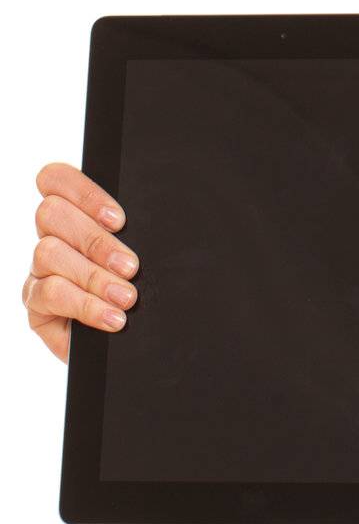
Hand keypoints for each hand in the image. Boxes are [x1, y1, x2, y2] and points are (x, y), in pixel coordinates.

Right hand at [24, 162, 139, 363]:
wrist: (136, 343)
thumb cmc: (143, 292)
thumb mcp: (144, 259)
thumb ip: (138, 237)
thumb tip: (158, 225)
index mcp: (76, 216)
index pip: (56, 180)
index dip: (83, 192)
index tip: (119, 220)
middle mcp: (52, 237)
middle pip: (51, 214)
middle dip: (95, 241)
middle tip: (131, 266)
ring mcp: (40, 270)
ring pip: (48, 253)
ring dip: (94, 276)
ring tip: (127, 298)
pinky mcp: (36, 304)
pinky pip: (50, 294)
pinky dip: (86, 306)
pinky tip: (113, 318)